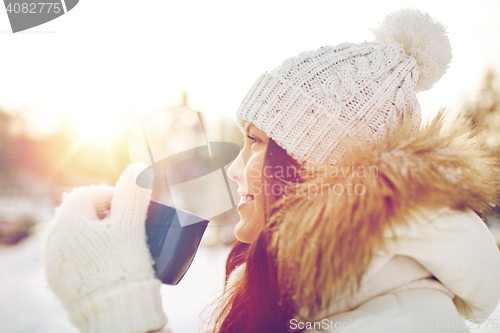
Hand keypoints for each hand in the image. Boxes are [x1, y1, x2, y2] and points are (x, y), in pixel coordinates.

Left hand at [42, 162, 168, 332]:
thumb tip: (137, 166)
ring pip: (76, 235)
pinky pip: (73, 255)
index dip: (112, 196)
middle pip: (81, 214)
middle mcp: (53, 238)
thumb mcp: (131, 225)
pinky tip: (106, 260)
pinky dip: (89, 252)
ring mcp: (53, 261)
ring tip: (121, 243)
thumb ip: (134, 193)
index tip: (131, 209)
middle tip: (129, 226)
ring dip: (97, 233)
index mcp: (68, 220)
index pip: (88, 195)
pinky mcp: (58, 279)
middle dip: (106, 215)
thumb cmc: (123, 265)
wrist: (113, 312)